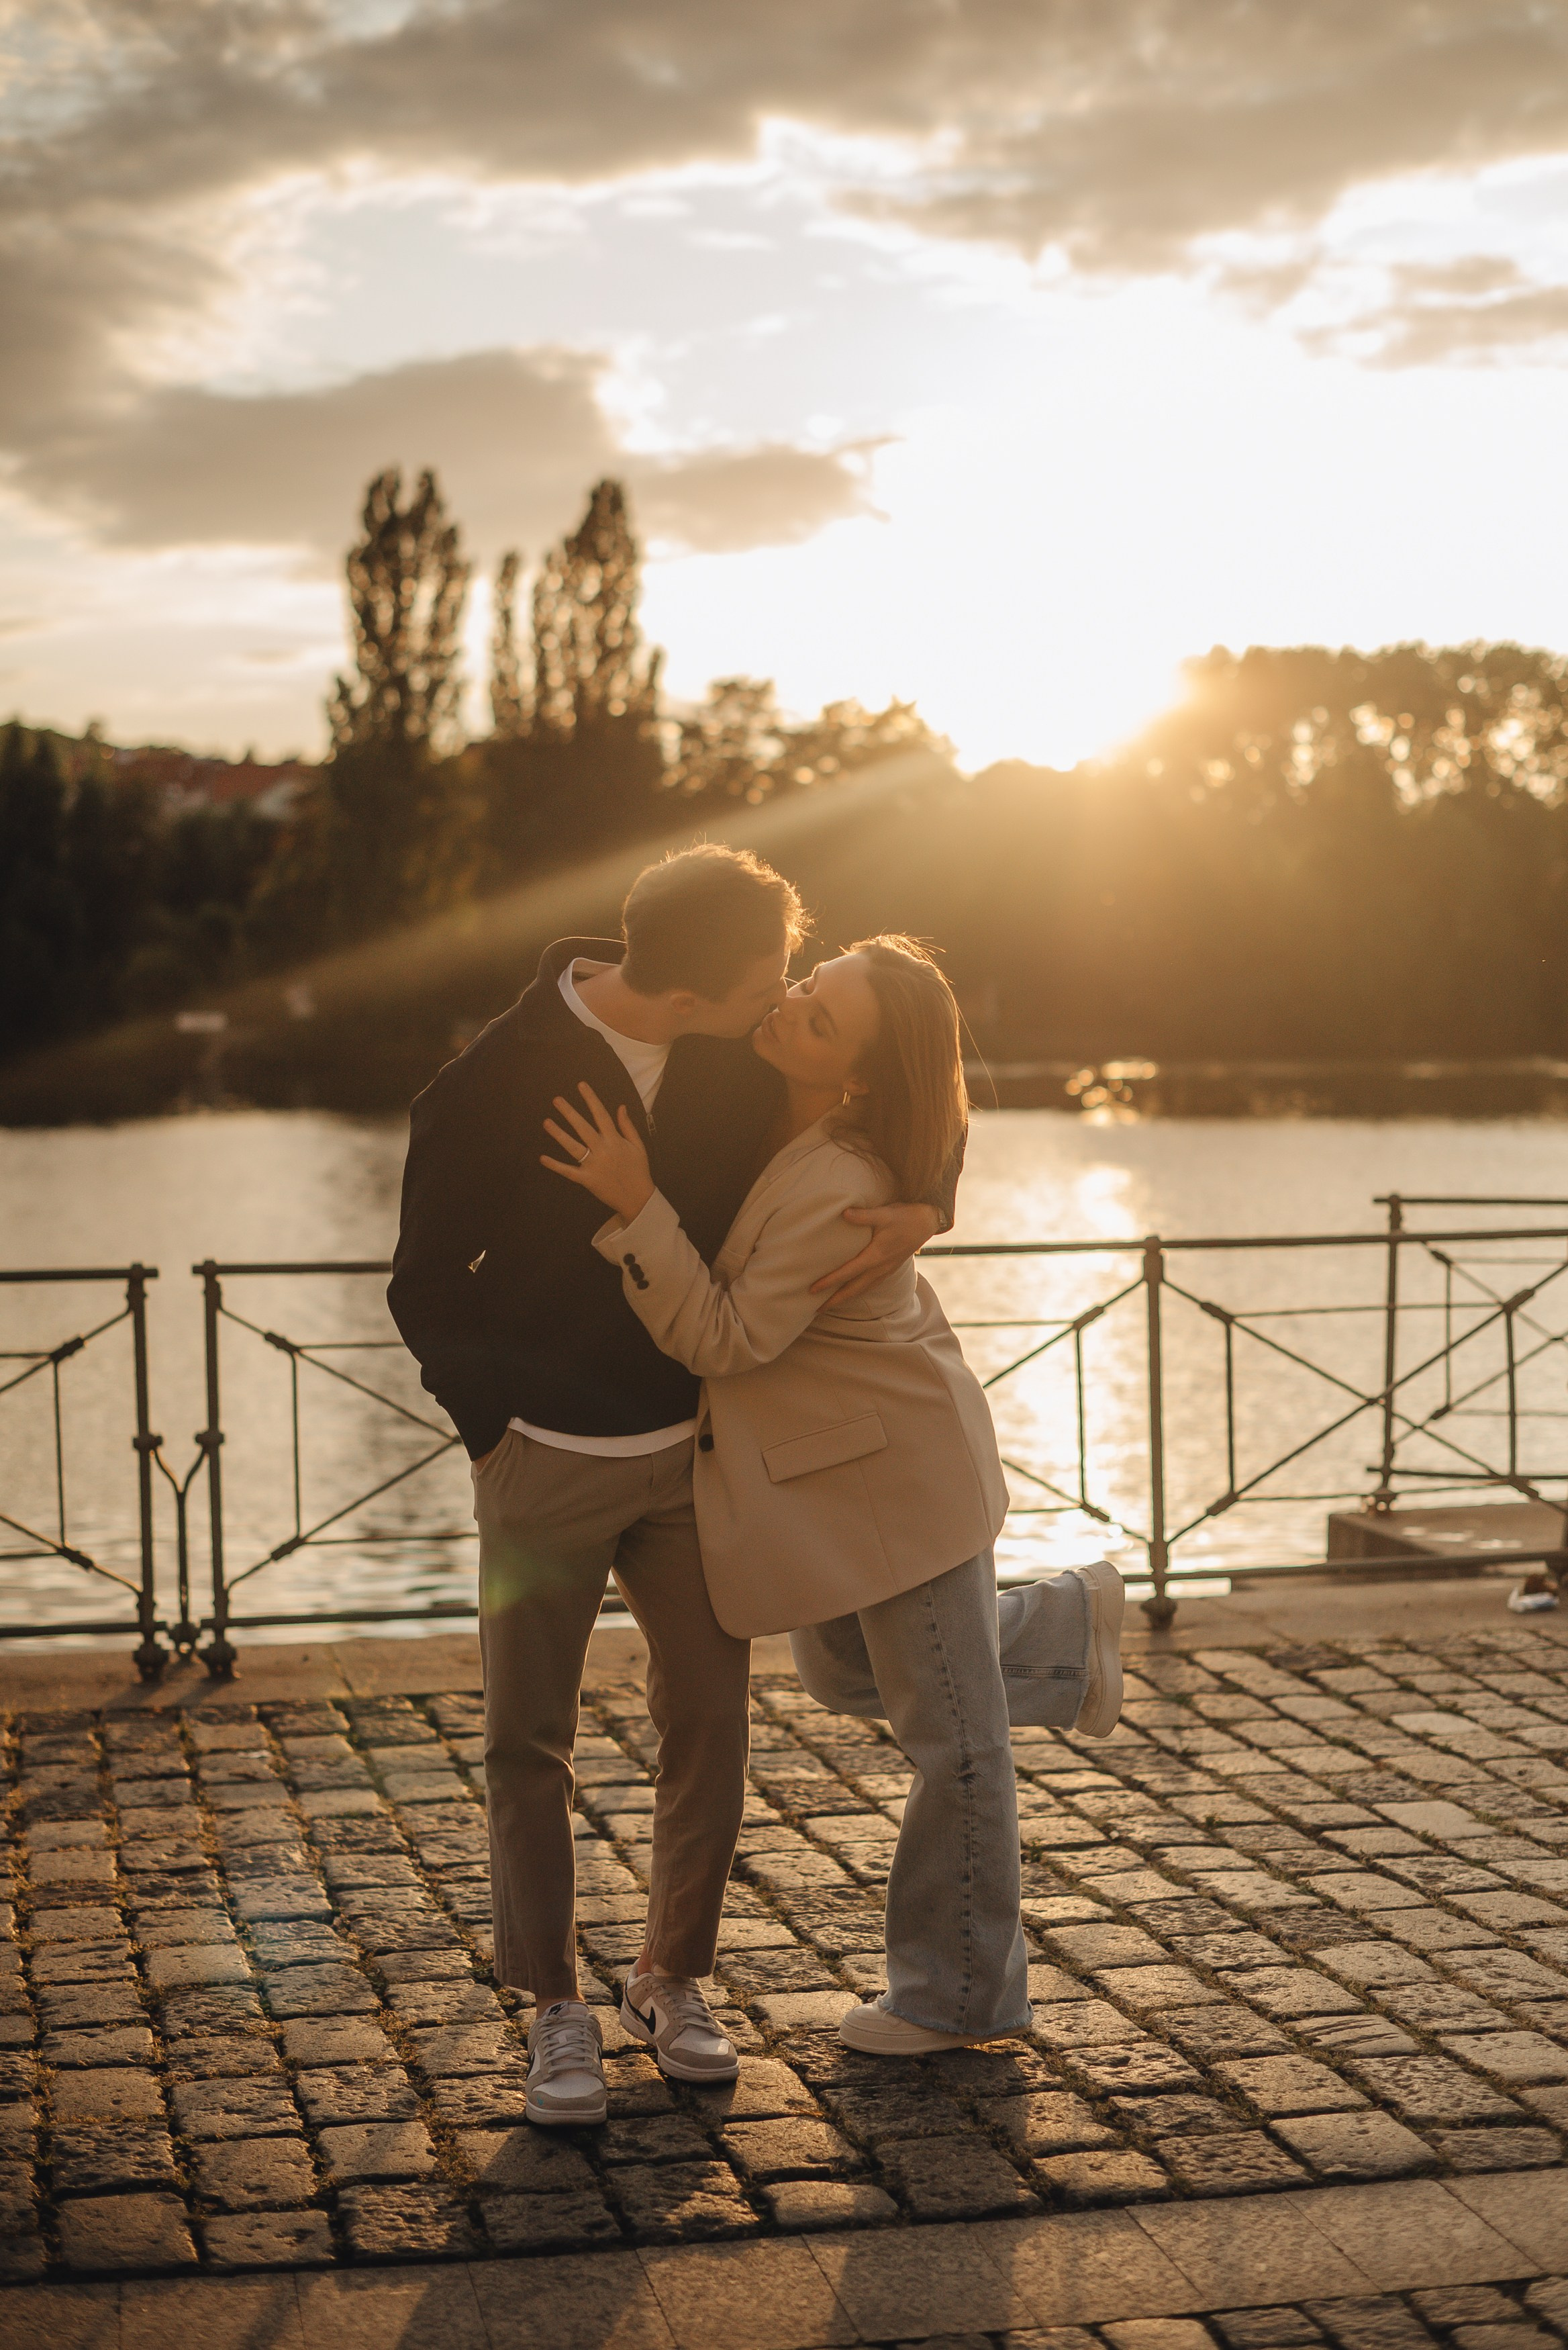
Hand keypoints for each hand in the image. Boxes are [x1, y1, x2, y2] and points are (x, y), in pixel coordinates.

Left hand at [541, 1083, 655, 1221]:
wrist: (638, 1199)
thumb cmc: (638, 1171)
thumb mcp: (638, 1146)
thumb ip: (627, 1126)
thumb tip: (620, 1107)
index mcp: (615, 1140)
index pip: (601, 1114)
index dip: (591, 1099)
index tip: (581, 1085)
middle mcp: (603, 1150)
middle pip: (583, 1127)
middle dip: (569, 1112)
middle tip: (556, 1100)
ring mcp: (594, 1166)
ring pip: (573, 1147)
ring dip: (559, 1134)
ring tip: (546, 1122)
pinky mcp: (587, 1180)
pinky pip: (568, 1171)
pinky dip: (555, 1165)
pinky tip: (543, 1158)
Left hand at [810, 1200, 941, 1306]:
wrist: (927, 1222)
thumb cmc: (906, 1216)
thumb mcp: (885, 1213)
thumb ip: (864, 1215)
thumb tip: (844, 1213)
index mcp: (876, 1256)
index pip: (848, 1272)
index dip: (829, 1281)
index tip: (813, 1289)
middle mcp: (880, 1268)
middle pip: (854, 1289)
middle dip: (835, 1300)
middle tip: (816, 1310)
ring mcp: (886, 1270)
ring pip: (863, 1290)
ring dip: (846, 1298)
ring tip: (830, 1305)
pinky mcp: (890, 1268)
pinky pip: (871, 1285)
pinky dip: (858, 1291)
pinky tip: (852, 1291)